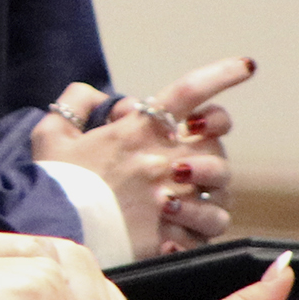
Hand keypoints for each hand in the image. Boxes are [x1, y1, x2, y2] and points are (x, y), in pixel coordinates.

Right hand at [34, 57, 251, 255]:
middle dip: (209, 149)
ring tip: (181, 204)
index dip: (222, 74)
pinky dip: (198, 230)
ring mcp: (174, 197)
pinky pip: (210, 228)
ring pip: (222, 190)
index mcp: (137, 132)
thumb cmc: (56, 182)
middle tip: (187, 159)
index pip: (189, 92)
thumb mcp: (51, 134)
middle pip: (215, 145)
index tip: (247, 65)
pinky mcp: (176, 232)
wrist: (55, 232)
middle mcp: (163, 160)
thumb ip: (75, 104)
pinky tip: (177, 234)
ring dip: (209, 194)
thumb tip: (99, 97)